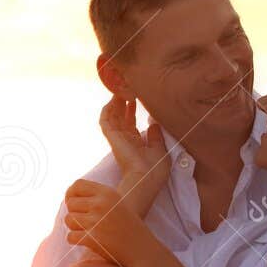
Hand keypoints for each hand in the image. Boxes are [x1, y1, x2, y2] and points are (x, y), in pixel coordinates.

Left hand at [64, 177, 150, 265]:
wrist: (141, 249)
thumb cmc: (126, 227)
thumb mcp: (115, 204)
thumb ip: (96, 197)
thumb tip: (68, 197)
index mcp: (107, 193)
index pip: (77, 185)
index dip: (71, 194)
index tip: (74, 205)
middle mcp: (101, 204)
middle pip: (70, 204)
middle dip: (74, 214)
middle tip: (85, 223)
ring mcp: (96, 221)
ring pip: (68, 220)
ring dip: (74, 228)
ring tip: (87, 232)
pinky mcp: (92, 238)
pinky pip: (70, 236)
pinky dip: (75, 240)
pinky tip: (86, 241)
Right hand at [99, 93, 171, 216]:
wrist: (147, 179)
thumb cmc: (155, 170)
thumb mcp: (160, 150)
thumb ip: (156, 137)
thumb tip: (154, 124)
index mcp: (136, 144)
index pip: (130, 124)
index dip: (132, 110)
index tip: (136, 97)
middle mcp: (125, 140)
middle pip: (120, 117)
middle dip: (122, 102)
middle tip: (126, 87)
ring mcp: (117, 139)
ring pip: (112, 116)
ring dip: (115, 102)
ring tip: (119, 88)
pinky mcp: (112, 138)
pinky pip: (105, 120)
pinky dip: (108, 109)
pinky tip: (113, 98)